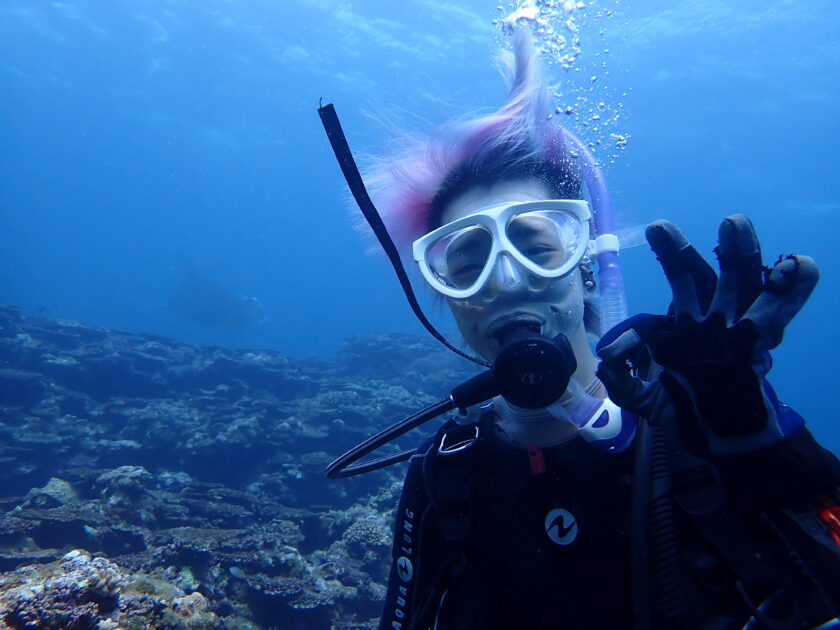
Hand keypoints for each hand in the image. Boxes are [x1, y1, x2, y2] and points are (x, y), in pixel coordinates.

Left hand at [595, 214, 818, 453]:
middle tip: (659, 227)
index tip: (612, 354)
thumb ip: (625, 385)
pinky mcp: (760, 345)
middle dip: (678, 255)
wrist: (723, 440)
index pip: (652, 324)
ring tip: (733, 222)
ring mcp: (734, 331)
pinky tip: (802, 264)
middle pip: (694, 282)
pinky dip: (792, 290)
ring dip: (738, 254)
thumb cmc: (687, 413)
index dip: (631, 336)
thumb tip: (607, 361)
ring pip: (736, 285)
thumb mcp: (647, 401)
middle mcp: (705, 326)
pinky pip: (778, 313)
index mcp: (677, 336)